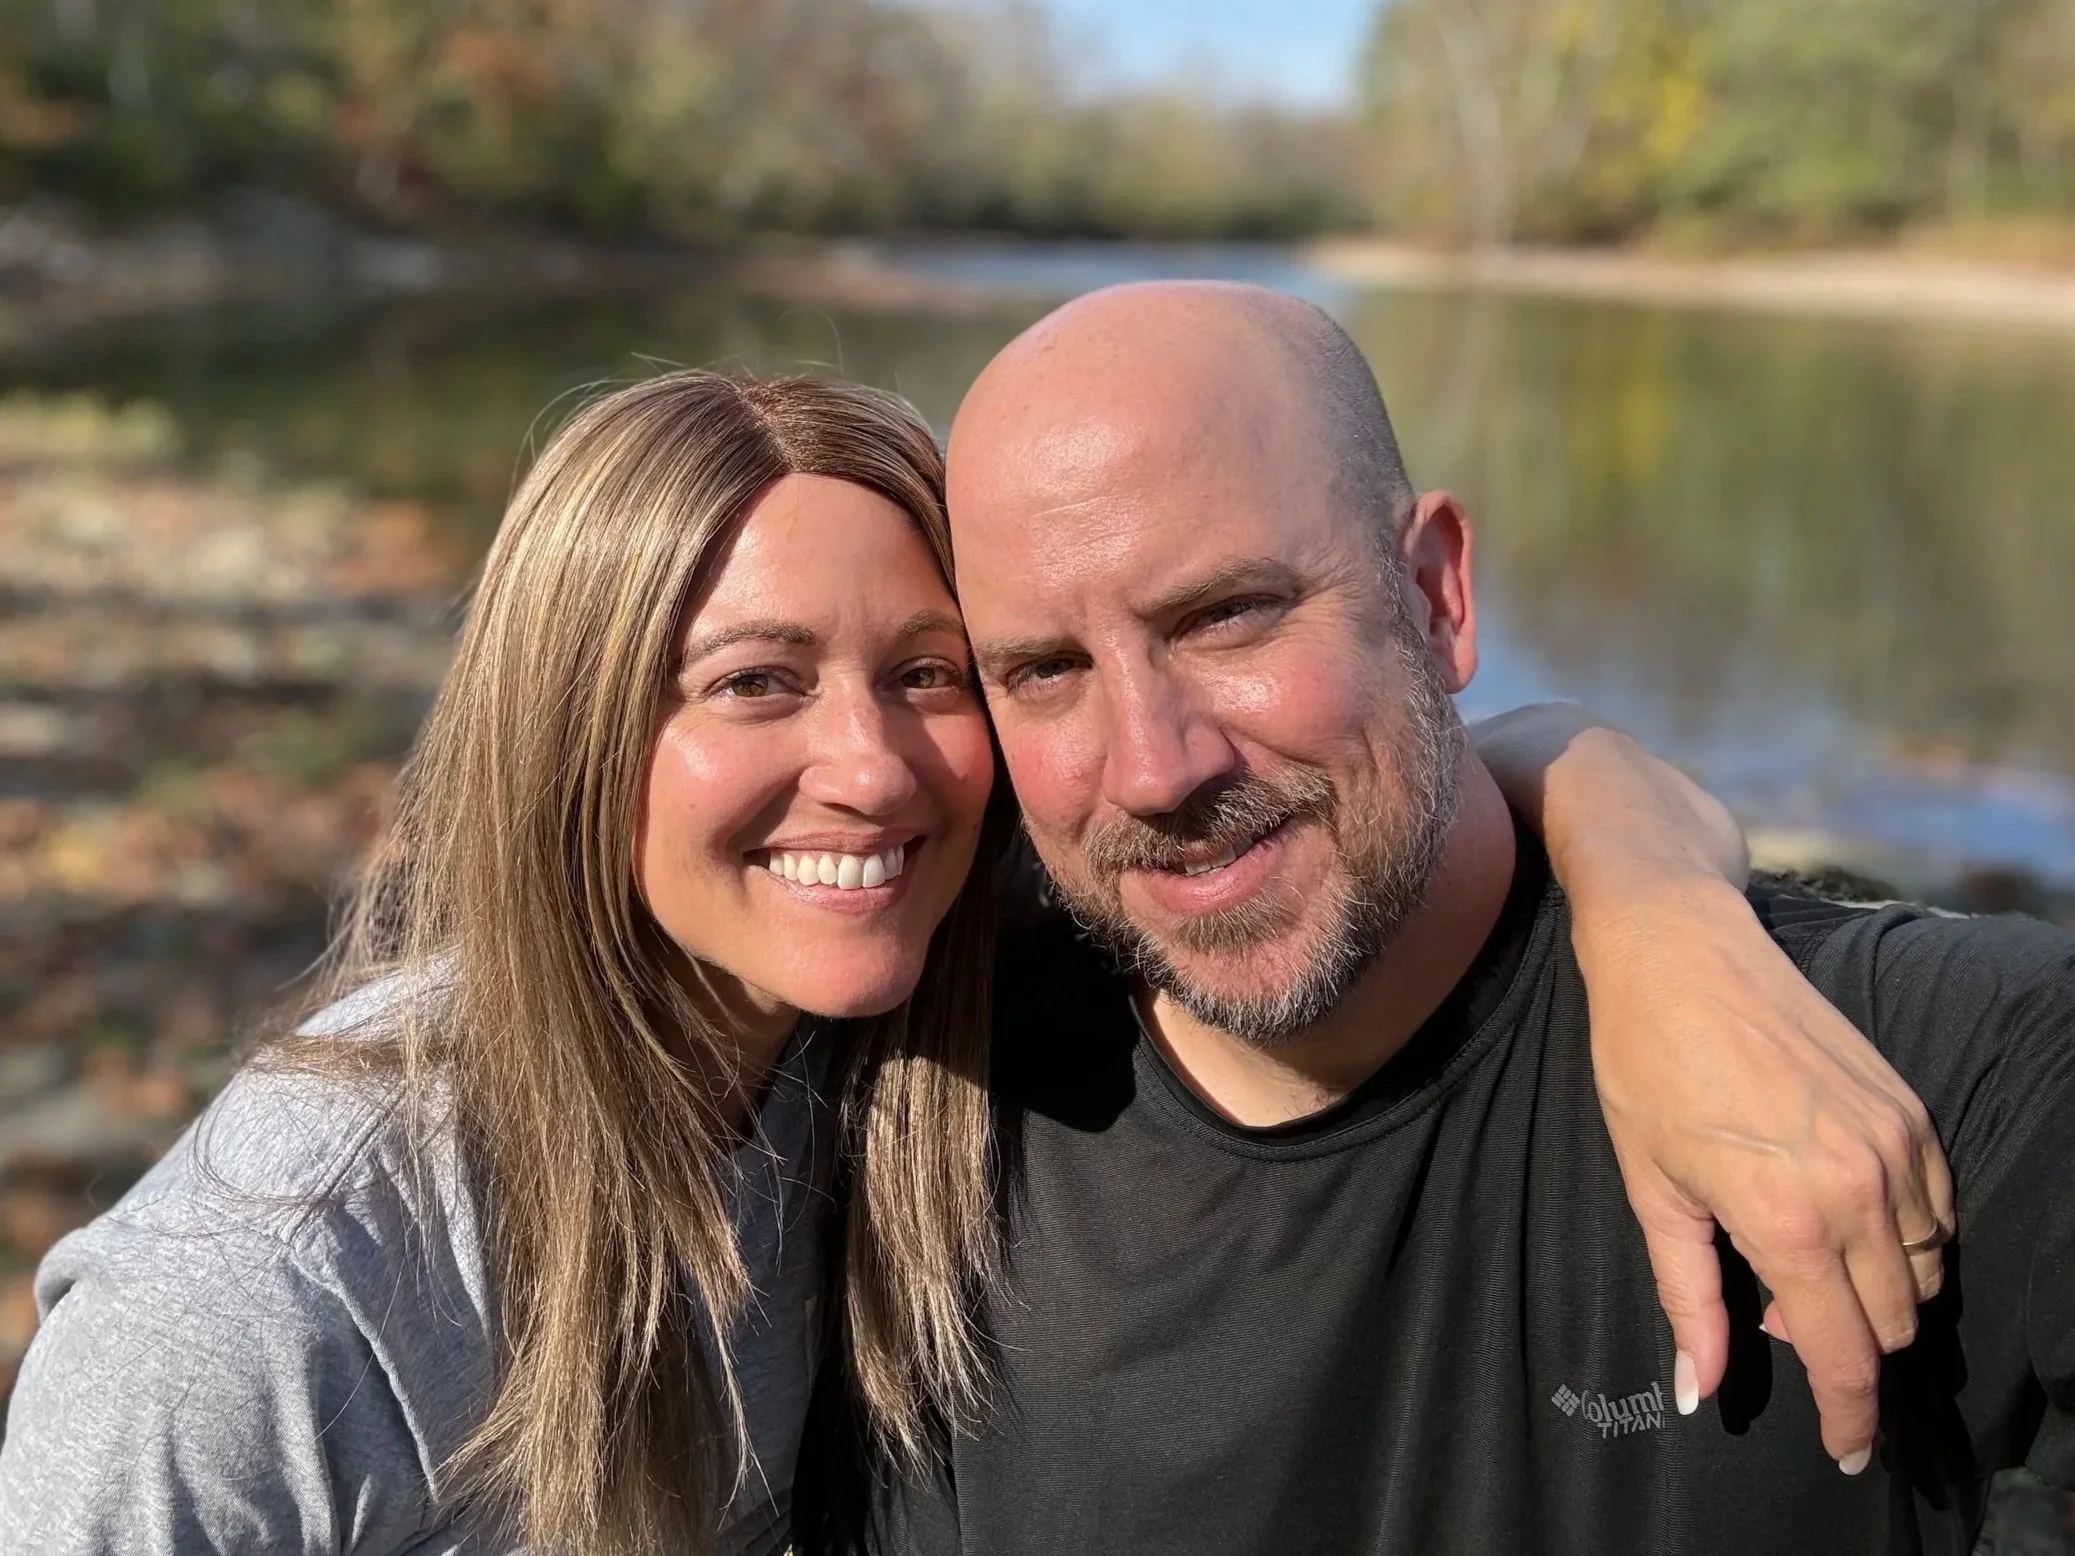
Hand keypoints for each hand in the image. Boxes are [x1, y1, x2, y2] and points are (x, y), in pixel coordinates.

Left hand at [1575, 875, 1953, 1472]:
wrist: (1679, 952)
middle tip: (1776, 1312)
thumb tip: (1700, 1387)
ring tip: (1798, 1257)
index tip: (1847, 1450)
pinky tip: (1840, 1216)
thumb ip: (1689, 1297)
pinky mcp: (1911, 1112)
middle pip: (1893, 1322)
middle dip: (1848, 1346)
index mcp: (1787, 1219)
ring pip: (1924, 1271)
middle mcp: (1859, 1189)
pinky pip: (1937, 1211)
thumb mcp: (1652, 1189)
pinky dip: (1904, 1237)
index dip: (1850, 1416)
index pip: (1846, 1354)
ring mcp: (1896, 1146)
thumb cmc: (1645, 1065)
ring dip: (1877, 1293)